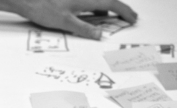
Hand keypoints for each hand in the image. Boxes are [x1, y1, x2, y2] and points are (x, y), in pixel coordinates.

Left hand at [8, 0, 137, 39]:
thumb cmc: (43, 8)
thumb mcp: (64, 22)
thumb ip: (83, 28)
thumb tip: (100, 35)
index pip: (112, 3)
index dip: (125, 11)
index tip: (133, 19)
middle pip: (108, 0)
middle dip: (120, 9)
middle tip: (129, 18)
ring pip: (98, 1)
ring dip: (108, 8)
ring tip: (115, 18)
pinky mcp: (70, 0)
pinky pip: (88, 2)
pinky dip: (96, 8)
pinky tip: (93, 15)